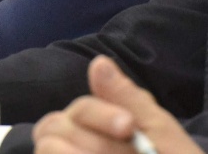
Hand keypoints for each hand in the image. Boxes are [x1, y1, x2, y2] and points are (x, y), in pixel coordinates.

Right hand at [34, 57, 200, 153]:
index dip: (100, 114)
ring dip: (84, 152)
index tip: (129, 128)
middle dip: (94, 140)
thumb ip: (129, 100)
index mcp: (99, 128)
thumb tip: (98, 62)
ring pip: (46, 148)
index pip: (79, 109)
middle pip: (52, 128)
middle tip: (129, 153)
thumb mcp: (161, 135)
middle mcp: (76, 145)